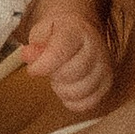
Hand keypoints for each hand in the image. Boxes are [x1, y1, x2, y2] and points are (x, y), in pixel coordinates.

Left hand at [21, 0, 117, 118]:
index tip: (32, 69)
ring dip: (63, 90)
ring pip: (79, 92)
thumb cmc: (58, 32)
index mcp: (78, 31)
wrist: (81, 31)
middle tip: (50, 69)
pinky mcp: (106, 84)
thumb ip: (35, 43)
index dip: (43, 65)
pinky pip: (88, 103)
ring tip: (60, 78)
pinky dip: (73, 101)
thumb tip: (28, 55)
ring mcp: (104, 67)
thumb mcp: (42, 30)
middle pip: (70, 74)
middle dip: (54, 76)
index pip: (61, 52)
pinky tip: (68, 89)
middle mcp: (96, 48)